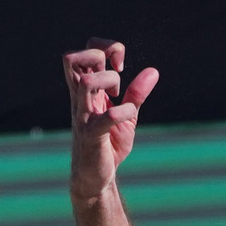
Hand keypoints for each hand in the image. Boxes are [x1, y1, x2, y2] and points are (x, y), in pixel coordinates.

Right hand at [65, 39, 159, 200]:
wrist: (96, 177)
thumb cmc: (108, 144)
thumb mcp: (127, 115)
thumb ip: (137, 94)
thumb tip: (153, 71)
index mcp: (86, 91)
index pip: (84, 51)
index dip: (105, 48)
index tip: (120, 66)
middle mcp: (80, 99)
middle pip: (71, 58)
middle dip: (99, 56)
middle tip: (117, 74)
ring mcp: (83, 116)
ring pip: (86, 82)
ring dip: (110, 82)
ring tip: (119, 96)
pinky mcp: (91, 136)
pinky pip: (107, 117)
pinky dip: (124, 112)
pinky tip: (129, 116)